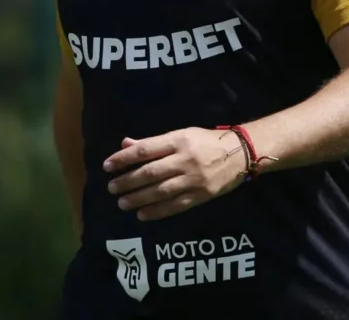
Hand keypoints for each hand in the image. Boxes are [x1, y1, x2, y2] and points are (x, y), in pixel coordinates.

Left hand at [103, 128, 247, 221]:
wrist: (240, 153)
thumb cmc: (206, 141)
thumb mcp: (181, 134)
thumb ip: (153, 142)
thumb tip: (126, 145)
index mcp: (178, 140)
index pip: (145, 150)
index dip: (124, 158)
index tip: (107, 166)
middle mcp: (184, 159)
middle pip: (150, 172)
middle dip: (128, 181)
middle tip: (111, 188)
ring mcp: (193, 179)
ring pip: (160, 191)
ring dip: (138, 198)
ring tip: (122, 203)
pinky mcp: (201, 195)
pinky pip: (175, 206)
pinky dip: (157, 211)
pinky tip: (142, 214)